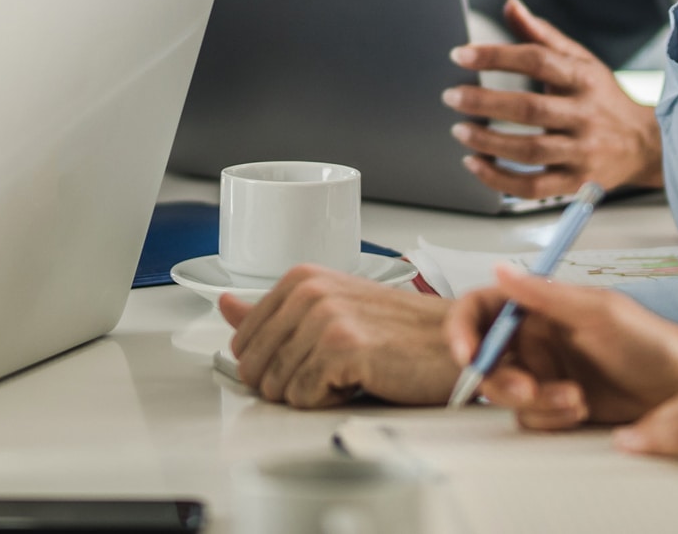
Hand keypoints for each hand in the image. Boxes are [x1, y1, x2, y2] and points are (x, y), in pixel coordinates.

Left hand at [220, 266, 454, 407]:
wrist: (451, 342)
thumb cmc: (399, 331)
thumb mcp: (330, 311)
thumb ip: (272, 311)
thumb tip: (226, 305)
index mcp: (302, 278)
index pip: (243, 340)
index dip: (275, 362)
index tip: (311, 354)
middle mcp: (309, 291)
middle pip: (254, 367)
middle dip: (289, 381)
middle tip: (333, 368)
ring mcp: (324, 317)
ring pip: (277, 387)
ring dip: (312, 392)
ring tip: (349, 371)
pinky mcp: (341, 347)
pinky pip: (303, 397)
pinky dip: (329, 400)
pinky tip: (359, 380)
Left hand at [444, 0, 663, 197]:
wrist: (643, 143)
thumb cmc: (601, 96)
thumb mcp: (580, 59)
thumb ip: (541, 35)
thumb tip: (510, 5)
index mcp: (584, 78)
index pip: (538, 61)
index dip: (496, 56)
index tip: (461, 55)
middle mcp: (585, 115)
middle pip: (530, 109)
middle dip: (485, 103)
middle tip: (451, 97)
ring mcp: (582, 152)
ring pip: (530, 151)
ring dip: (488, 142)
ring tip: (459, 131)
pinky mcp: (575, 182)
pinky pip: (533, 188)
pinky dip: (499, 179)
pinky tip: (475, 164)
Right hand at [448, 266, 677, 428]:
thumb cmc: (647, 339)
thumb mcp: (595, 311)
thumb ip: (543, 295)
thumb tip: (500, 269)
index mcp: (538, 307)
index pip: (482, 311)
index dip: (463, 330)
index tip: (468, 353)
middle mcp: (535, 338)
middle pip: (486, 360)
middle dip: (502, 379)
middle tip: (529, 389)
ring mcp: (543, 371)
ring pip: (507, 394)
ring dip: (537, 401)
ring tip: (576, 399)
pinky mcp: (554, 402)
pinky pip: (529, 416)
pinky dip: (551, 416)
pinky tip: (580, 408)